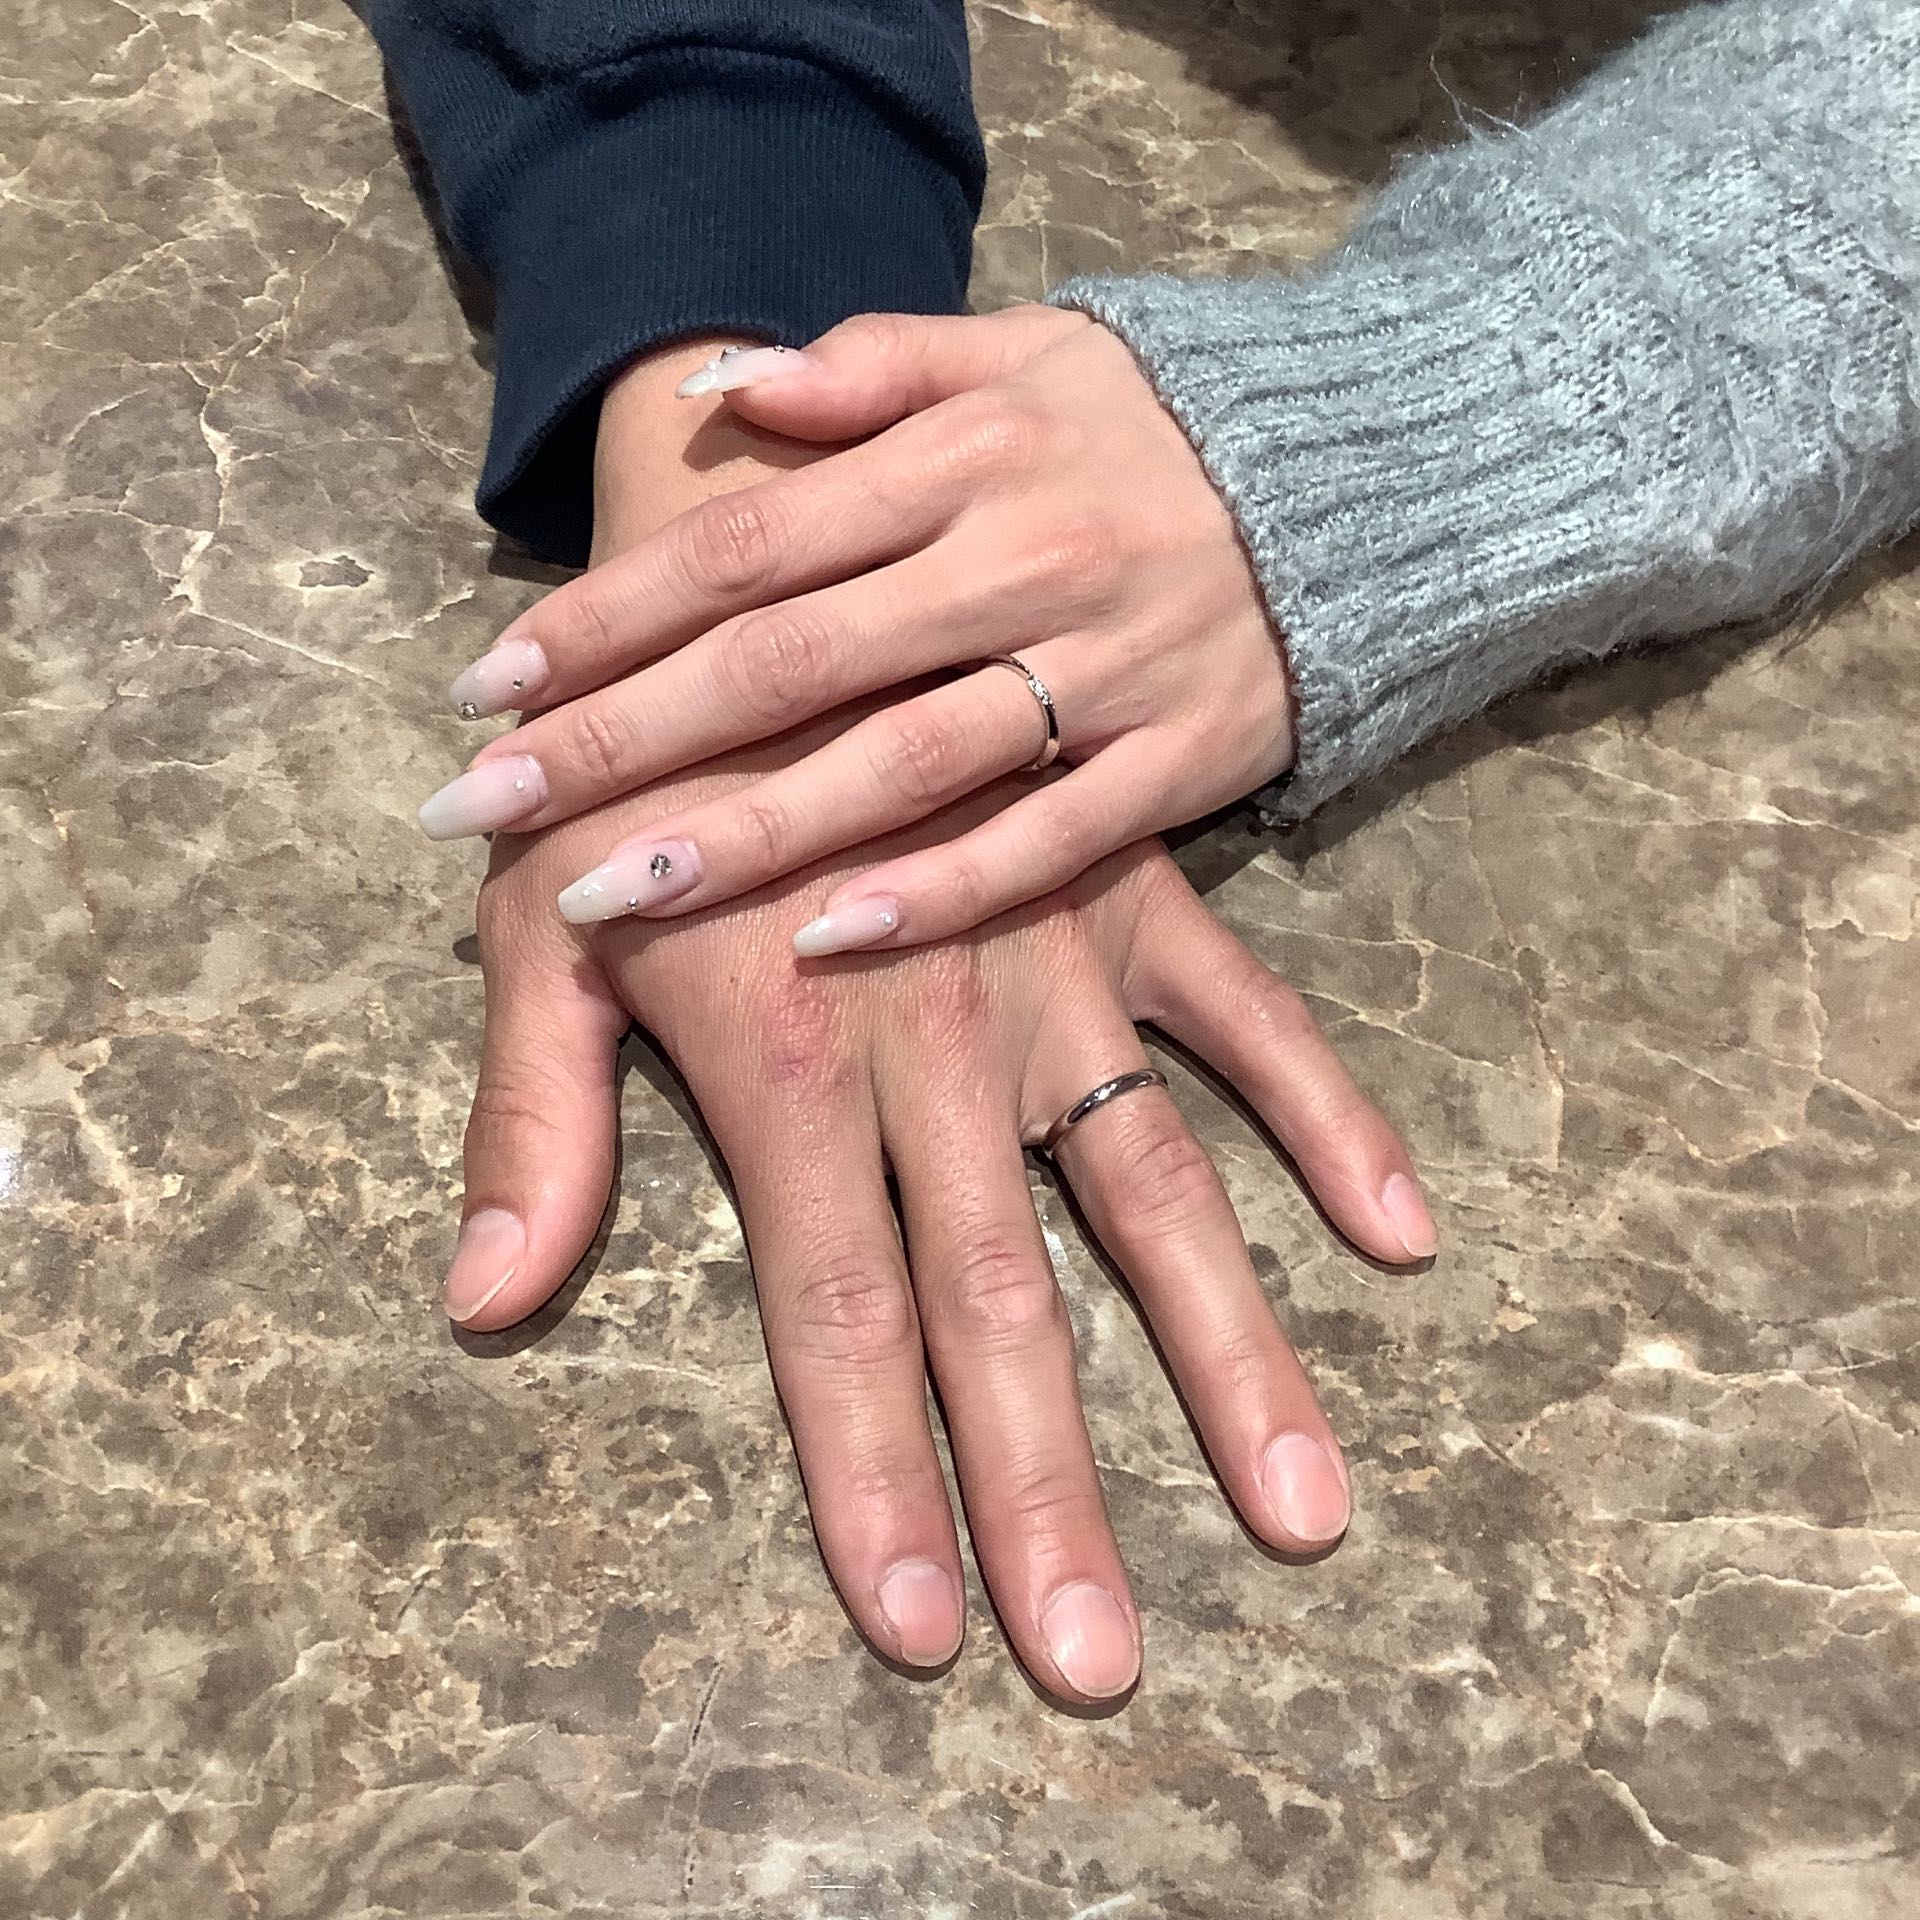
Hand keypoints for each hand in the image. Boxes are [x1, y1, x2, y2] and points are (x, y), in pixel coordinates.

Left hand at [419, 308, 1297, 959]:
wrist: (1360, 481)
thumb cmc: (1146, 429)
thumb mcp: (1016, 353)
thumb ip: (867, 364)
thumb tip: (718, 390)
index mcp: (962, 456)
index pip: (750, 540)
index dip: (612, 612)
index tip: (492, 686)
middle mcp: (1018, 560)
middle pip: (792, 659)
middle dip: (627, 736)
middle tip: (485, 805)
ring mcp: (1100, 671)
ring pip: (901, 762)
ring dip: (748, 834)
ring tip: (607, 892)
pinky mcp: (1175, 764)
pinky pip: (1044, 841)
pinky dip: (940, 891)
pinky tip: (826, 936)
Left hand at [436, 343, 1433, 1699]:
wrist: (752, 567)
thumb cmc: (629, 767)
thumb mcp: (536, 931)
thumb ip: (532, 1121)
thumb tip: (485, 1305)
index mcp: (789, 1066)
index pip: (832, 1320)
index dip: (870, 1482)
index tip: (923, 1635)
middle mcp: (940, 1041)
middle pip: (999, 1304)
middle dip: (1044, 1491)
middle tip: (1103, 1658)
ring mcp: (1055, 971)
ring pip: (1153, 1195)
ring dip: (1226, 1359)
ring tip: (1303, 1511)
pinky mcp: (1128, 901)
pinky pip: (1251, 1023)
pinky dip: (1326, 1122)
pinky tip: (1401, 1238)